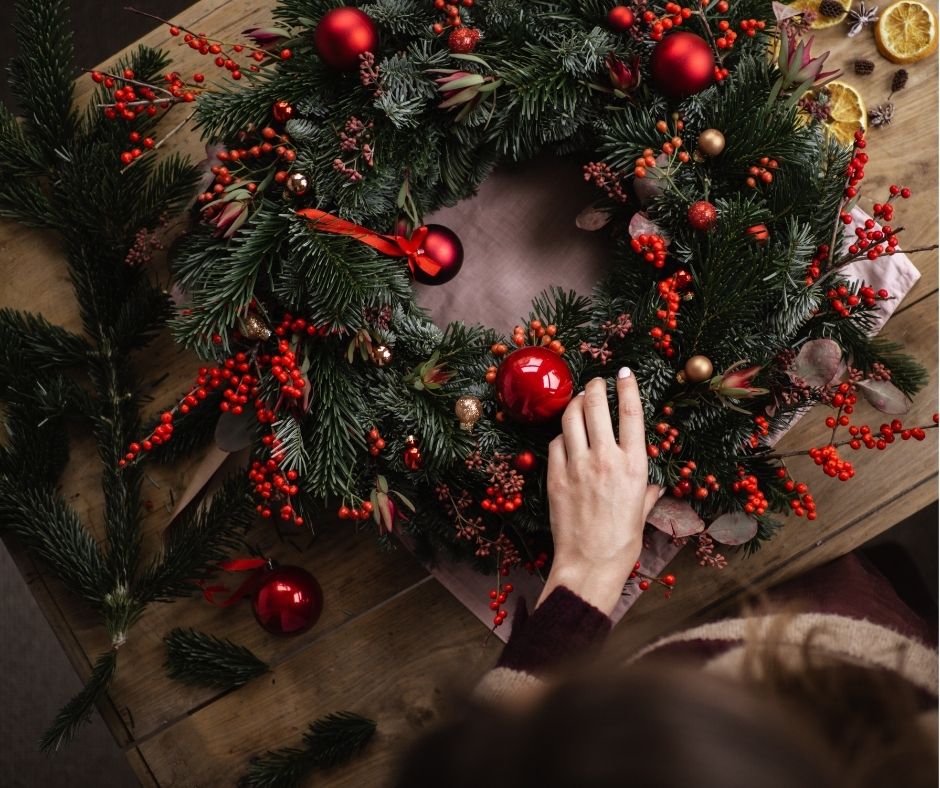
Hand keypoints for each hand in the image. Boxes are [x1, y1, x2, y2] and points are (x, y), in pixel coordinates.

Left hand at [537, 367, 660, 615]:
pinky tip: (565, 435)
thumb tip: (654, 485)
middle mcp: (606, 459)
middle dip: (595, 387)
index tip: (623, 373)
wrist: (590, 564)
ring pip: (571, 418)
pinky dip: (561, 435)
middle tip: (596, 382)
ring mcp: (578, 466)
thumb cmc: (622, 542)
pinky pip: (556, 443)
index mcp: (633, 466)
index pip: (631, 414)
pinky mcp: (556, 476)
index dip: (627, 388)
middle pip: (597, 407)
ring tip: (578, 399)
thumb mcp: (642, 512)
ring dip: (574, 403)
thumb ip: (647, 491)